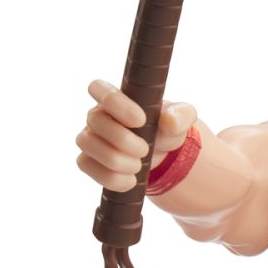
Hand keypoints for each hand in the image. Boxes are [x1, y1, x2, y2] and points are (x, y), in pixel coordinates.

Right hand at [76, 80, 197, 191]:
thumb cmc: (167, 129)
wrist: (162, 156)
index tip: (140, 120)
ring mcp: (89, 138)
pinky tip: (130, 180)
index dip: (117, 104)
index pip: (99, 88)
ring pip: (88, 144)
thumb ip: (180, 116)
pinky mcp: (88, 160)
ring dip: (117, 160)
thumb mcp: (181, 119)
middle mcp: (97, 116)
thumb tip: (169, 121)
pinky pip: (86, 166)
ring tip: (139, 166)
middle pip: (95, 121)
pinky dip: (112, 177)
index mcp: (116, 99)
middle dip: (123, 140)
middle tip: (145, 150)